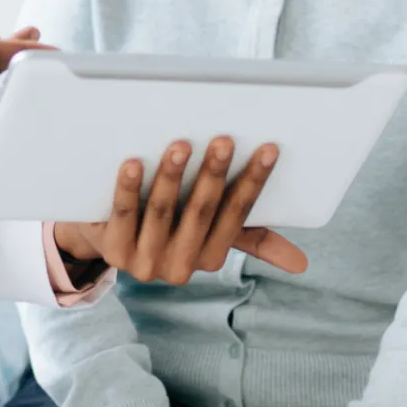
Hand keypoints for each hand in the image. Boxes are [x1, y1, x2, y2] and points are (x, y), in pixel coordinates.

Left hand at [52, 137, 308, 283]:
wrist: (105, 238)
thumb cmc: (169, 224)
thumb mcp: (210, 232)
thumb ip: (251, 240)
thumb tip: (302, 265)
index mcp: (210, 258)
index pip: (238, 216)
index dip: (253, 182)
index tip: (267, 148)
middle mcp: (180, 266)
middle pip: (201, 213)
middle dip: (214, 175)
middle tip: (223, 139)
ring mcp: (144, 262)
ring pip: (162, 213)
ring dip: (172, 178)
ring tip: (180, 144)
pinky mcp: (113, 251)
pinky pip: (123, 215)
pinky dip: (129, 188)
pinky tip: (133, 162)